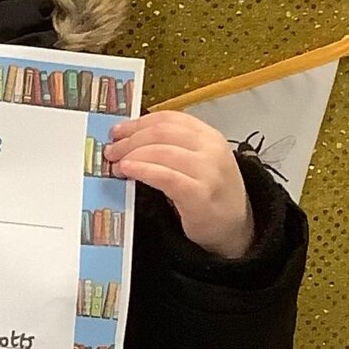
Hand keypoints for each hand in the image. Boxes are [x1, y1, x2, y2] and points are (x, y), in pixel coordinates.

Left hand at [103, 111, 255, 260]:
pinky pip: (165, 176)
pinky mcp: (199, 194)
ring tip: (117, 164)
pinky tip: (128, 170)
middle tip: (112, 150)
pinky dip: (143, 170)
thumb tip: (131, 141)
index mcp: (209, 136)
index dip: (138, 123)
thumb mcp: (199, 163)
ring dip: (132, 155)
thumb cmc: (212, 196)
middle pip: (161, 132)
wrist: (236, 229)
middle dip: (130, 140)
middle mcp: (210, 148)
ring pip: (161, 151)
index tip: (119, 131)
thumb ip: (174, 149)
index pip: (168, 118)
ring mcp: (207, 170)